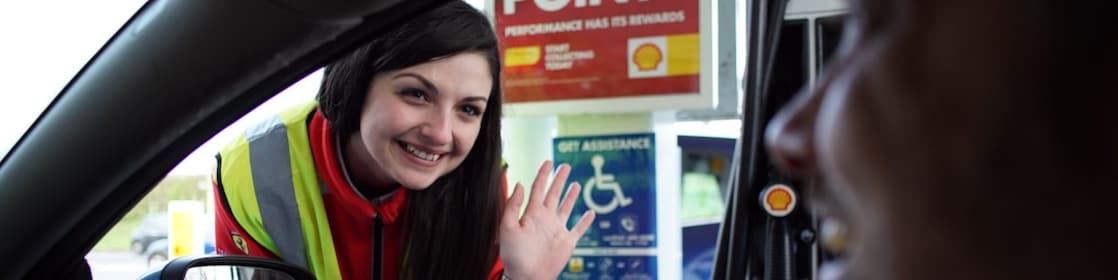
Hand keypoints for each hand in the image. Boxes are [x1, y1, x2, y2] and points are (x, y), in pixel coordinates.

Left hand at [500, 161, 595, 279]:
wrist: (526, 277)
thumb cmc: (514, 255)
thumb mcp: (508, 227)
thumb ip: (513, 205)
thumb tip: (521, 184)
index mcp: (531, 213)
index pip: (538, 188)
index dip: (543, 174)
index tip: (548, 162)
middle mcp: (545, 219)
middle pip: (554, 194)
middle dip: (559, 179)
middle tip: (565, 166)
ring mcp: (557, 230)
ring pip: (566, 207)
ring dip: (571, 196)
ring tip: (575, 184)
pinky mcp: (567, 242)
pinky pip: (579, 229)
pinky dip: (586, 221)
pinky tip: (591, 212)